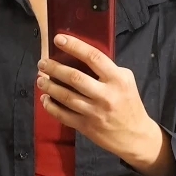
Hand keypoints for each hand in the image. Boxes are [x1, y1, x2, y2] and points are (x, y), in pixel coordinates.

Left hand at [37, 35, 175, 175]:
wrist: (135, 137)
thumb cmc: (130, 105)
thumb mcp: (126, 82)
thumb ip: (108, 70)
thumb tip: (84, 58)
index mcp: (117, 80)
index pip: (93, 57)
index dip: (74, 46)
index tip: (59, 39)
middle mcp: (105, 95)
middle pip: (74, 77)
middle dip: (54, 68)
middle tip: (42, 63)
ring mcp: (94, 112)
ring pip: (65, 96)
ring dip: (49, 86)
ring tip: (40, 79)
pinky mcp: (86, 126)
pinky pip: (63, 115)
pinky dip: (51, 106)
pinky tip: (45, 99)